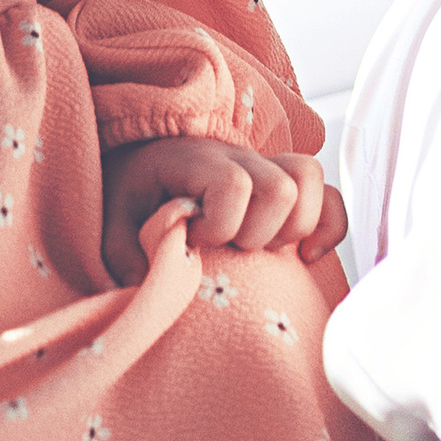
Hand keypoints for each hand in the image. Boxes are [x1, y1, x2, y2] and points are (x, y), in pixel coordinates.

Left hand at [99, 134, 346, 287]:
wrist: (141, 164)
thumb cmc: (129, 193)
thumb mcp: (111, 220)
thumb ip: (122, 251)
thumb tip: (145, 283)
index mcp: (196, 159)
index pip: (233, 185)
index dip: (220, 224)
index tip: (195, 241)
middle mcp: (239, 156)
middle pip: (281, 186)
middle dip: (258, 233)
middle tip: (228, 249)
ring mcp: (266, 167)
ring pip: (310, 181)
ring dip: (292, 227)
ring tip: (259, 249)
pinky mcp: (285, 184)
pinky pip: (328, 195)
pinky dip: (328, 227)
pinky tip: (305, 256)